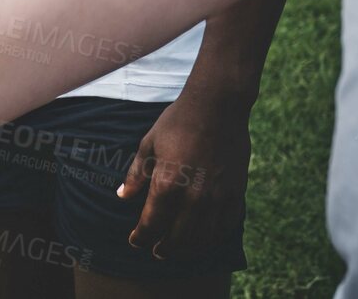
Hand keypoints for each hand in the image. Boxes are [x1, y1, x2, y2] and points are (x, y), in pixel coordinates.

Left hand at [117, 90, 251, 260]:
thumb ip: (136, 175)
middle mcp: (194, 197)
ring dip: (189, 249)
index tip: (135, 241)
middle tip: (157, 251)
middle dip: (164, 248)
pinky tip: (205, 239)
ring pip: (203, 238)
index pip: (151, 224)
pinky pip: (226, 227)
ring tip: (178, 250)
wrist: (217, 106)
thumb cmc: (177, 122)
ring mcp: (218, 198)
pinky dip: (213, 238)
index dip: (141, 237)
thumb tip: (122, 196)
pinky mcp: (236, 193)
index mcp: (167, 184)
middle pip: (177, 239)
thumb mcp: (148, 145)